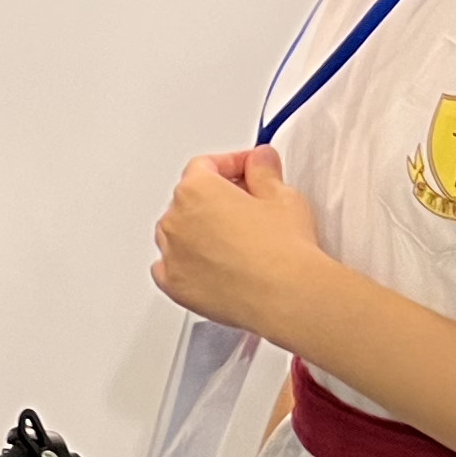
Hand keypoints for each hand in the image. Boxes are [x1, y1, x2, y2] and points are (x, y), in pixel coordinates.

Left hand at [150, 148, 334, 340]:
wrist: (285, 295)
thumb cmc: (282, 249)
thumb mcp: (282, 195)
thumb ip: (264, 170)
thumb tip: (259, 161)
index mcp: (196, 190)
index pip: (205, 166)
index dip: (231, 164)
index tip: (249, 170)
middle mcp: (175, 220)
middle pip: (189, 199)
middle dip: (216, 199)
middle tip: (249, 206)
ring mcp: (170, 255)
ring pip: (179, 233)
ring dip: (200, 231)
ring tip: (236, 239)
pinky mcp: (174, 286)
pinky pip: (171, 267)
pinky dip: (188, 263)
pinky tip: (215, 265)